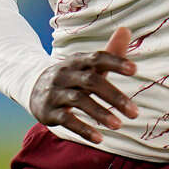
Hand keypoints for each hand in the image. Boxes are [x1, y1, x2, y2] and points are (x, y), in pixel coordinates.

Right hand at [29, 26, 139, 143]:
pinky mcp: (48, 111)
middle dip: (114, 96)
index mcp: (78, 60)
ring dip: (100, 113)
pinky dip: (83, 129)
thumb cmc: (72, 75)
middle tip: (134, 113)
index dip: (116, 62)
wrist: (33, 86)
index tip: (135, 70)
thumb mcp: (88, 63)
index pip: (98, 57)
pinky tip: (99, 139)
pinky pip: (66, 120)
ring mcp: (56, 92)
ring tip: (119, 125)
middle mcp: (66, 73)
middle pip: (92, 81)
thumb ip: (110, 51)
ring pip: (79, 101)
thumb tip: (126, 29)